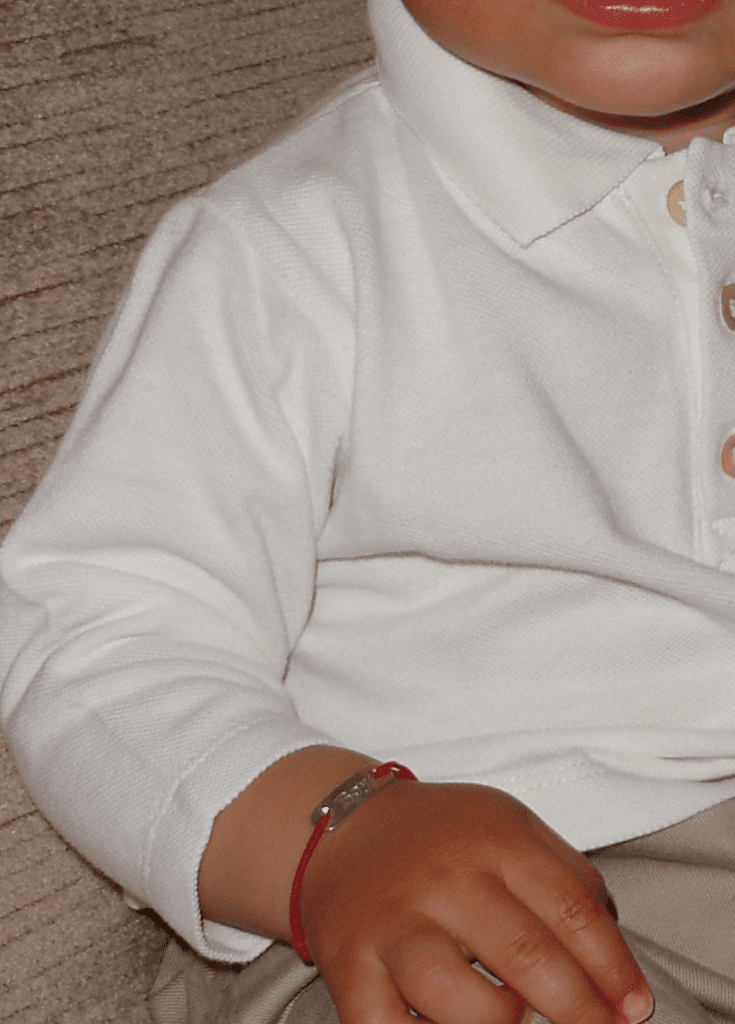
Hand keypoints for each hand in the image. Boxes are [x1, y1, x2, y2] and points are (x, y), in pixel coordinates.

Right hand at [299, 781, 653, 1023]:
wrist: (343, 827)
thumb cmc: (443, 836)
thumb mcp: (511, 826)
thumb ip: (570, 880)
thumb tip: (617, 970)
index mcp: (493, 839)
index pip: (573, 910)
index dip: (614, 970)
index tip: (633, 1008)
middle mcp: (443, 878)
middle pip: (528, 960)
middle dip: (579, 1013)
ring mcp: (392, 924)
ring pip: (464, 1005)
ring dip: (502, 1023)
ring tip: (511, 1012)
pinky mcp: (349, 964)